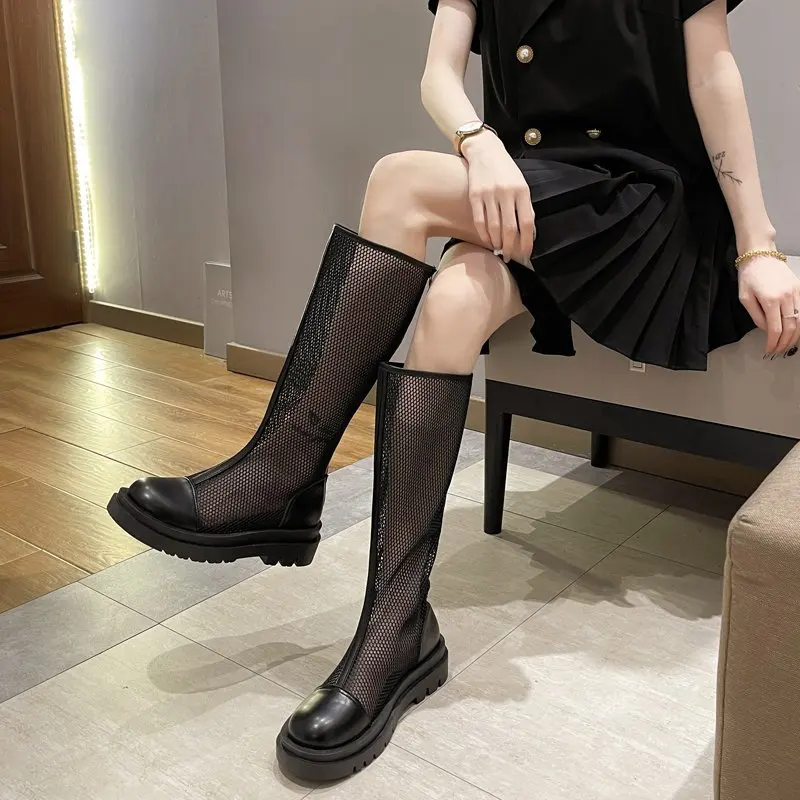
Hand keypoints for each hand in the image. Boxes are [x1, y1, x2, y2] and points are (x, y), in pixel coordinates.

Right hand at [461, 131, 535, 264]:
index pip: (526, 222)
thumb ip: (524, 206)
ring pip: (494, 227)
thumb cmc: (505, 170)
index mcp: (522, 190)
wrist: (485, 151)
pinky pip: (479, 221)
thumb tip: (528, 232)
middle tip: (509, 256)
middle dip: (510, 247)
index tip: (526, 253)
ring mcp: (489, 194)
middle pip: (509, 228)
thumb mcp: (521, 184)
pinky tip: (487, 240)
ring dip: (496, 242)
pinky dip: (484, 235)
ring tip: (498, 249)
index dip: (527, 241)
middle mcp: (506, 192)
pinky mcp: (475, 196)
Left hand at [737, 255, 799, 355]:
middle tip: (778, 351)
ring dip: (795, 335)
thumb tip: (766, 330)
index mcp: (770, 300)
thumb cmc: (749, 275)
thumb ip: (756, 316)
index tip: (769, 350)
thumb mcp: (744, 298)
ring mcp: (795, 292)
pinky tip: (795, 330)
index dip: (773, 342)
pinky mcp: (799, 288)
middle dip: (785, 342)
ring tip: (787, 344)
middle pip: (791, 327)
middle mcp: (786, 297)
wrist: (760, 254)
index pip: (775, 329)